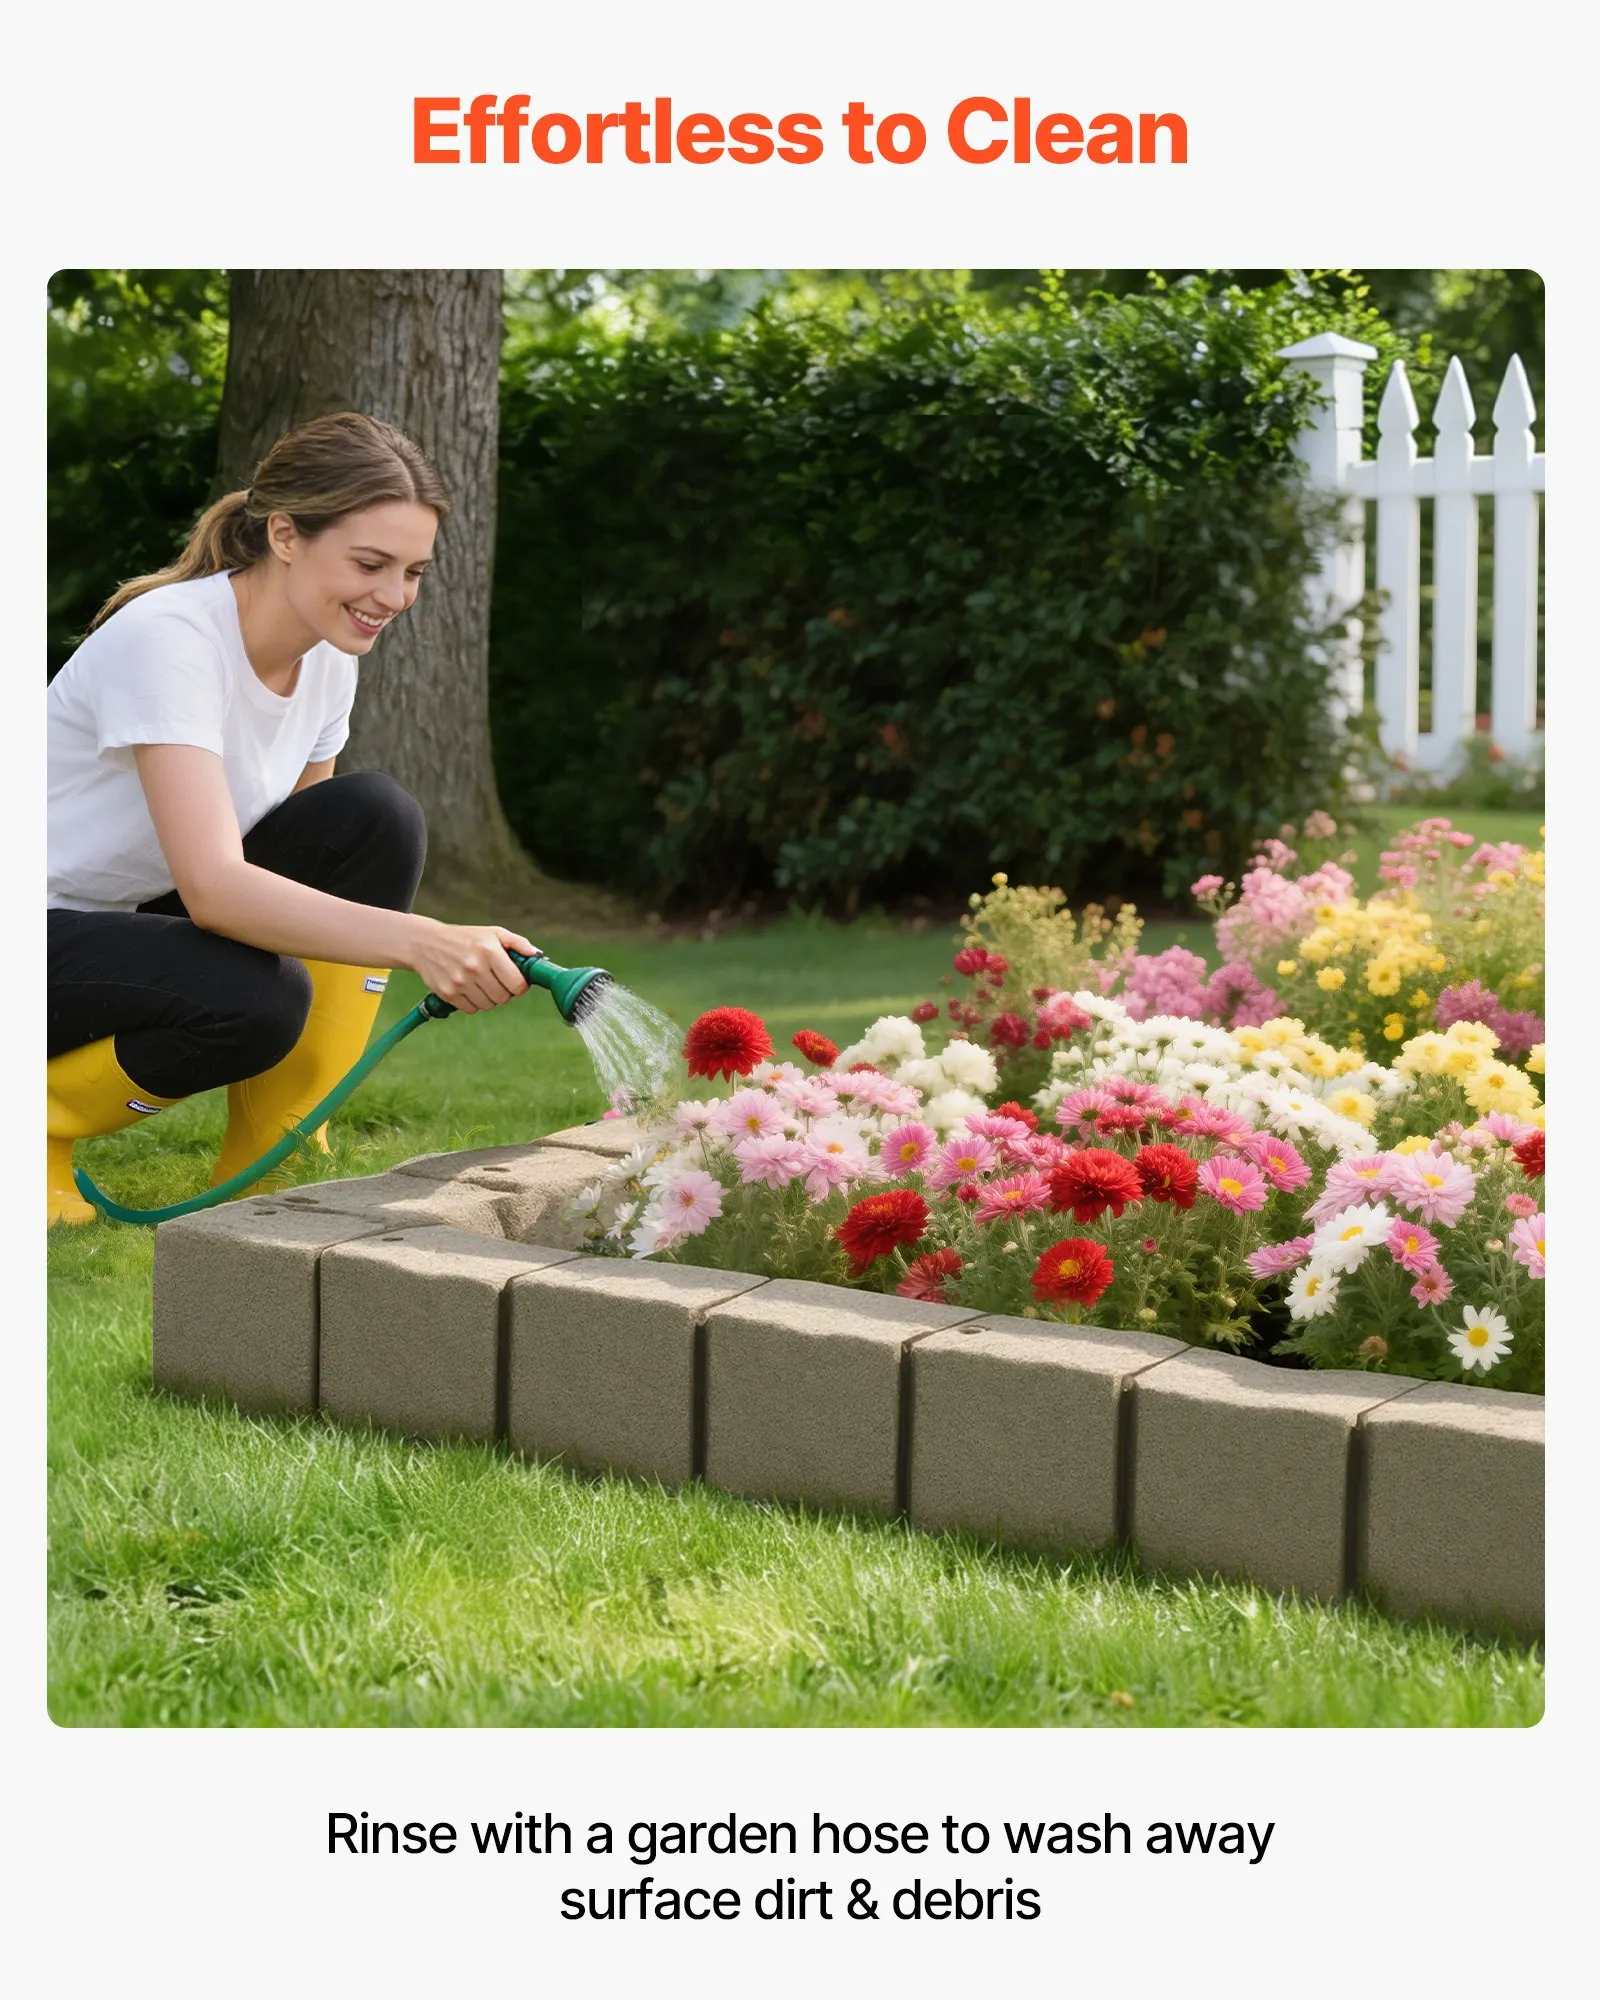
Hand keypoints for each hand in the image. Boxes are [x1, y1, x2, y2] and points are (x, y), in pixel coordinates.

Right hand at [406, 919, 537, 1012]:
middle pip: (504, 998)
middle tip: (497, 981)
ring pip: (489, 1005)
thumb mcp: (492, 933)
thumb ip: (518, 943)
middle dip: (505, 992)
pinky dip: (474, 1003)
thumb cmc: (465, 938)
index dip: (520, 986)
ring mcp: (460, 982)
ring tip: (482, 983)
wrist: (424, 943)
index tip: (516, 981)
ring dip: (490, 998)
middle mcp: (474, 967)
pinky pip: (472, 1009)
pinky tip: (469, 988)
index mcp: (489, 951)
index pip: (517, 984)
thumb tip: (537, 956)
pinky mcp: (448, 994)